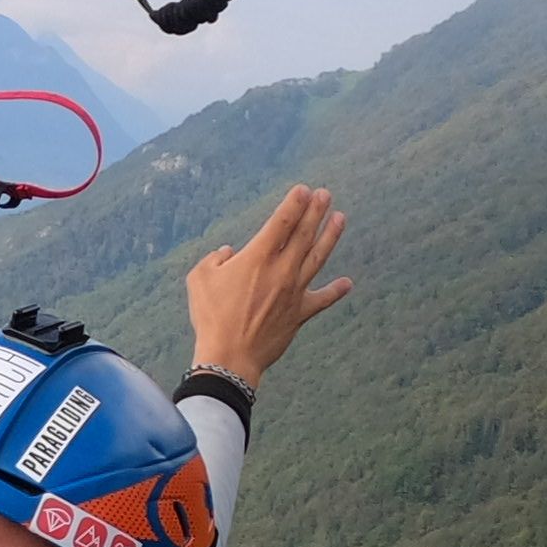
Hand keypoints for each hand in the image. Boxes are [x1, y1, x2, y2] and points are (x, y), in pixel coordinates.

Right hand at [183, 183, 352, 390]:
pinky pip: (322, 299)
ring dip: (331, 236)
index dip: (293, 203)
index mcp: (257, 257)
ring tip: (340, 218)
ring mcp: (294, 291)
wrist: (230, 356)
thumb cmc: (211, 316)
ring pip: (318, 257)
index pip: (282, 222)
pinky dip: (336, 291)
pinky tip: (348, 283)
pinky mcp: (299, 313)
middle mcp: (281, 269)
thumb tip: (228, 252)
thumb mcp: (199, 279)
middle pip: (304, 234)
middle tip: (325, 194)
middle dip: (316, 211)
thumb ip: (213, 259)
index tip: (302, 190)